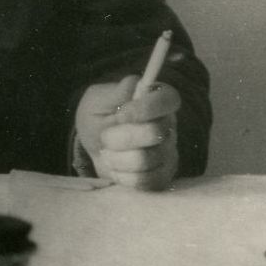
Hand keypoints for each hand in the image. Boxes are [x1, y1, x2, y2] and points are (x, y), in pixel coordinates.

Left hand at [75, 76, 180, 190]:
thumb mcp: (98, 100)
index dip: (144, 108)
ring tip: (108, 153)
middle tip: (105, 136)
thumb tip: (134, 83)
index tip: (121, 115)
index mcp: (157, 99)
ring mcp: (169, 152)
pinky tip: (116, 168)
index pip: (169, 99)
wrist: (96, 147)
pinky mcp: (163, 175)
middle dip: (119, 137)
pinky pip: (148, 181)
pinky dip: (124, 177)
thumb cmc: (99, 118)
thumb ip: (115, 92)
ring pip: (146, 160)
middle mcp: (169, 125)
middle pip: (155, 133)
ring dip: (116, 158)